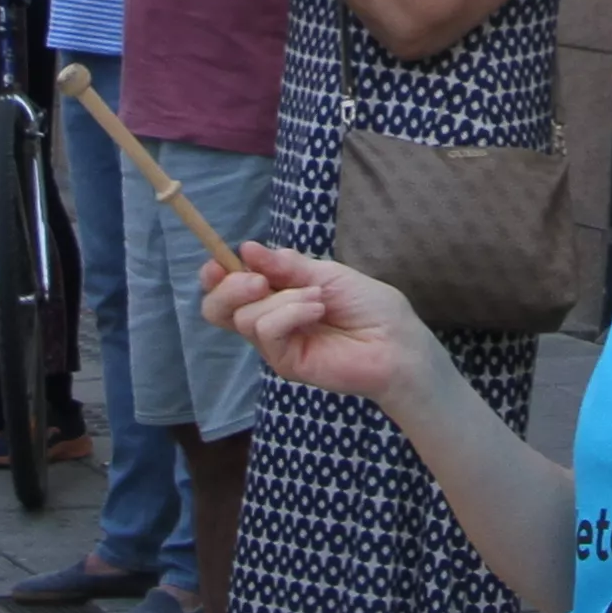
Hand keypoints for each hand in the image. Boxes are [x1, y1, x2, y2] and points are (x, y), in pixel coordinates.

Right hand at [203, 238, 436, 398]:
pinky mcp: (285, 362)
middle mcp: (269, 321)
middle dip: (230, 287)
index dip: (215, 275)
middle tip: (259, 280)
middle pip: (217, 309)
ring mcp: (276, 344)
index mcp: (276, 296)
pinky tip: (318, 310)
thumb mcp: (325, 273)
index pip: (228, 289)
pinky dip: (289, 313)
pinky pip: (266, 330)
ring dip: (282, 298)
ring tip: (317, 298)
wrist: (396, 341)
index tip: (218, 262)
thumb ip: (286, 266)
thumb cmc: (369, 307)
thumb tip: (246, 250)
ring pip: (245, 316)